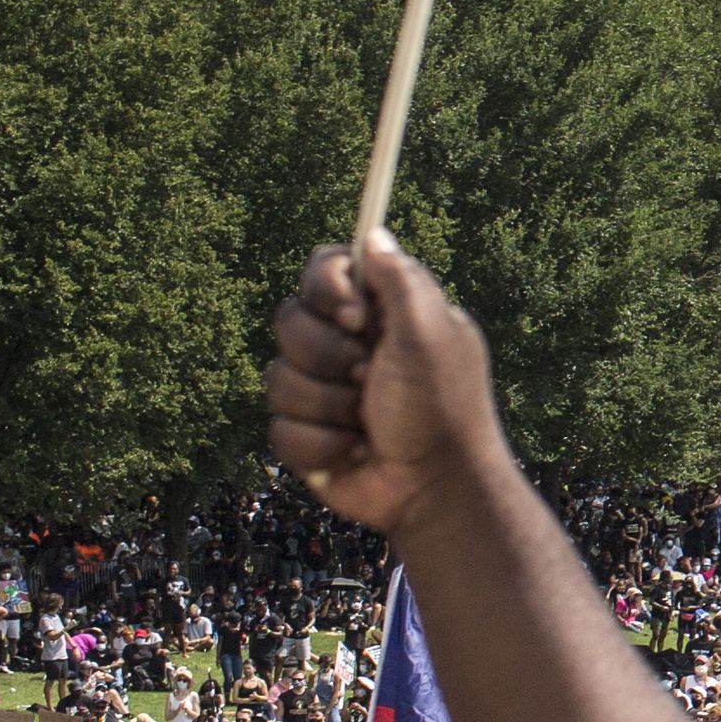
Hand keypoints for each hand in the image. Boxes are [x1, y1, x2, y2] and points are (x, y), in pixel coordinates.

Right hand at [265, 244, 513, 536]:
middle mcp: (347, 344)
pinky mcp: (304, 432)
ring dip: (328, 405)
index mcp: (381, 312)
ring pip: (278, 376)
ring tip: (367, 421)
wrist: (435, 488)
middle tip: (371, 377)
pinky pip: (278, 426)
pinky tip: (354, 451)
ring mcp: (322, 388)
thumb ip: (401, 281)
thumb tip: (373, 233)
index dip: (326, 289)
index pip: (324, 268)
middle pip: (289, 321)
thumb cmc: (442, 409)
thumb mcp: (431, 335)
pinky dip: (320, 443)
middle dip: (329, 356)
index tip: (357, 317)